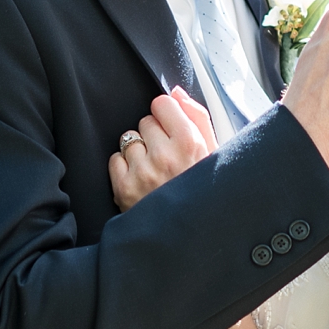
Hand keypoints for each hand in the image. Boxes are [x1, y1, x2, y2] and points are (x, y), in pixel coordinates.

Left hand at [110, 86, 217, 209]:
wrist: (191, 236)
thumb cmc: (204, 192)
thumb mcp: (213, 153)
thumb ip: (197, 117)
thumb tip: (176, 92)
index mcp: (190, 143)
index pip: (162, 103)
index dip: (166, 117)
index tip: (171, 130)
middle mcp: (165, 155)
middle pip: (145, 122)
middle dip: (154, 137)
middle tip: (167, 160)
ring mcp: (143, 172)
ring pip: (129, 140)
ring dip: (139, 154)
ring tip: (155, 173)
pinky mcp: (124, 188)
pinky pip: (115, 160)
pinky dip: (124, 170)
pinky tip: (142, 183)